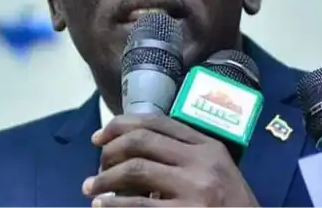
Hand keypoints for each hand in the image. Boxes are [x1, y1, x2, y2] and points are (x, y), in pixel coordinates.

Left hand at [81, 115, 259, 206]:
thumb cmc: (230, 205)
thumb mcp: (215, 170)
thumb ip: (184, 154)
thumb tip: (131, 148)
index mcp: (207, 145)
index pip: (157, 122)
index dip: (121, 125)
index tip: (99, 137)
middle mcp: (201, 161)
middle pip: (142, 141)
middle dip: (110, 151)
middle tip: (96, 166)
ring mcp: (195, 189)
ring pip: (135, 169)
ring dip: (105, 178)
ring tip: (91, 188)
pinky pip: (139, 205)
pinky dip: (114, 205)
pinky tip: (102, 206)